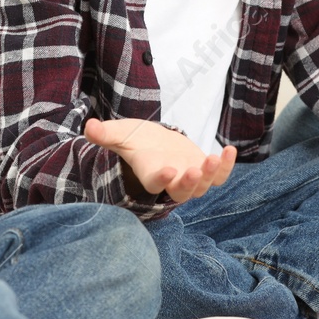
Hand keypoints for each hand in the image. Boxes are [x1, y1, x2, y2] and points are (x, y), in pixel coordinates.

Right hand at [84, 117, 236, 202]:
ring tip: (215, 157)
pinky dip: (225, 167)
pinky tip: (229, 150)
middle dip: (190, 184)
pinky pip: (218, 175)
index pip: (155, 184)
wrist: (154, 143)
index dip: (161, 179)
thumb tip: (88, 127)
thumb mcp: (120, 133)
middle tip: (194, 171)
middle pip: (182, 192)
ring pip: (203, 186)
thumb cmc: (135, 140)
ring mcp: (190, 178)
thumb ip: (106, 134)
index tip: (167, 171)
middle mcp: (171, 182)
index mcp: (150, 175)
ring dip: (211, 174)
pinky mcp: (204, 170)